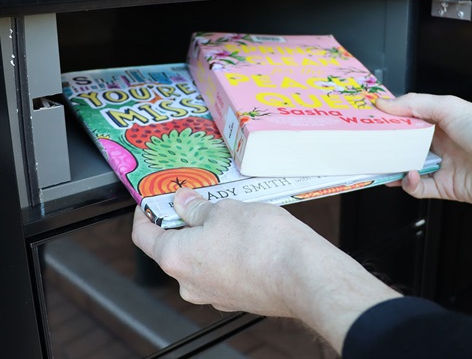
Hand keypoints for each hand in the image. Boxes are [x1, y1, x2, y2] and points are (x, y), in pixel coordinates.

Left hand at [132, 188, 399, 352]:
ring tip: (226, 215)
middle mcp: (189, 283)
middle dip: (181, 223)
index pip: (143, 236)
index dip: (145, 214)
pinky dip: (222, 253)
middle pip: (172, 248)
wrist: (302, 274)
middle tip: (196, 200)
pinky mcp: (235, 297)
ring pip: (198, 260)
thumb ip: (197, 208)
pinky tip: (242, 236)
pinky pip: (219, 270)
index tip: (151, 201)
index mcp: (176, 258)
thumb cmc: (261, 241)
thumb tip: (182, 202)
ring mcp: (213, 294)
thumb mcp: (224, 209)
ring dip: (205, 237)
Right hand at [376, 93, 471, 204]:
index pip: (408, 119)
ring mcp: (442, 166)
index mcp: (442, 121)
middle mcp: (441, 143)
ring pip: (407, 167)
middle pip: (404, 144)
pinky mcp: (444, 187)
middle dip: (386, 145)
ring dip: (393, 167)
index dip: (389, 119)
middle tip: (369, 144)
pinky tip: (408, 176)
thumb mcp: (450, 108)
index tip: (370, 119)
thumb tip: (384, 102)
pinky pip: (418, 188)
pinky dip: (409, 184)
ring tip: (382, 163)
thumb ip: (414, 103)